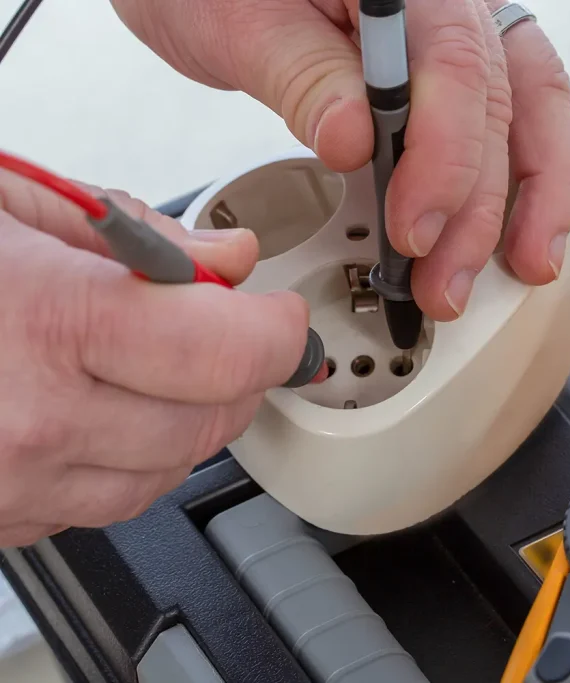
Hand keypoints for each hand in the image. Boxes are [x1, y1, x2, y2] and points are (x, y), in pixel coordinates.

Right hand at [0, 170, 309, 546]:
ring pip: (165, 473)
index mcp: (46, 324)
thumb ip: (139, 236)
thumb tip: (226, 263)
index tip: (279, 316)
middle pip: (209, 421)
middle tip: (224, 330)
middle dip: (237, 373)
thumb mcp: (14, 203)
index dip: (275, 332)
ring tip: (152, 363)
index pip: (226, 353)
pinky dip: (125, 457)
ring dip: (185, 418)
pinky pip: (104, 502)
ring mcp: (7, 483)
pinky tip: (94, 406)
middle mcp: (29, 422)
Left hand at [110, 0, 569, 319]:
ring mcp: (460, 24)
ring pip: (531, 106)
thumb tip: (356, 142)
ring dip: (529, 198)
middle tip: (441, 281)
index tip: (413, 230)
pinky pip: (516, 111)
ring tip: (520, 268)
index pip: (454, 64)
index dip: (445, 158)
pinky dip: (524, 177)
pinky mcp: (453, 64)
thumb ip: (304, 77)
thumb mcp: (239, 23)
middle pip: (498, 99)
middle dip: (478, 206)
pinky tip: (520, 231)